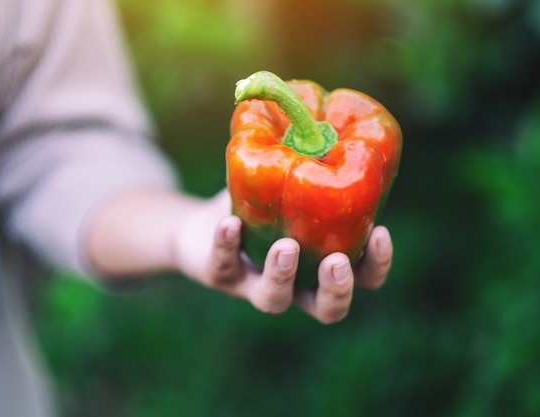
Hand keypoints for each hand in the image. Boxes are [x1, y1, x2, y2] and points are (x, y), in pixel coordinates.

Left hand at [171, 190, 392, 323]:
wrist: (202, 226)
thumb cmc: (260, 206)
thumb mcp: (292, 187)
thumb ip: (317, 170)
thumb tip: (340, 125)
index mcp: (321, 267)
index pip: (363, 279)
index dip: (376, 265)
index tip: (380, 232)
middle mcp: (293, 285)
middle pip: (326, 310)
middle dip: (336, 290)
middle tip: (336, 261)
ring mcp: (254, 285)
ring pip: (274, 300)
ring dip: (283, 275)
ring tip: (287, 245)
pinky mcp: (219, 275)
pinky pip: (222, 267)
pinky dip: (227, 245)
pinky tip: (231, 222)